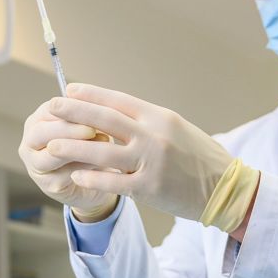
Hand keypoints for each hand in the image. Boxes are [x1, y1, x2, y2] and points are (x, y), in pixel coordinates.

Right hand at [17, 98, 120, 219]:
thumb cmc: (89, 143)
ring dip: (76, 149)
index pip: (48, 110)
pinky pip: (64, 174)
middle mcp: (29, 143)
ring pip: (50, 155)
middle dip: (67, 129)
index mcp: (37, 120)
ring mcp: (35, 165)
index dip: (70, 109)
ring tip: (102, 144)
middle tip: (92, 130)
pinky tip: (100, 162)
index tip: (92, 109)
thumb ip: (86, 116)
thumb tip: (93, 108)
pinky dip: (83, 166)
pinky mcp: (48, 185)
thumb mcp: (87, 125)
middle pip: (40, 133)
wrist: (93, 178)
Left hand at [42, 83, 234, 221]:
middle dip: (75, 112)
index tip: (70, 89)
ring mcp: (151, 162)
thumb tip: (116, 112)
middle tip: (51, 106)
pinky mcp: (150, 188)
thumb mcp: (177, 129)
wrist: (226, 188)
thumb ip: (147, 122)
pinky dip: (92, 178)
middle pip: (106, 120)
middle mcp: (153, 136)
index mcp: (160, 118)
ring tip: (52, 144)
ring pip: (103, 151)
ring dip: (75, 146)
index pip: (119, 100)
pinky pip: (114, 182)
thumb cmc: (200, 158)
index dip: (92, 94)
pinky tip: (75, 176)